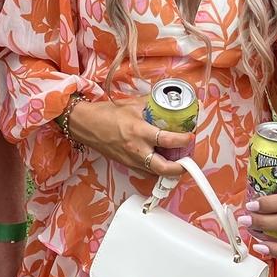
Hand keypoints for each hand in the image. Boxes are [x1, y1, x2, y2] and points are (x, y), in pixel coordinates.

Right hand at [67, 97, 192, 176]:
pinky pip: (145, 171)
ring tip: (178, 161)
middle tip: (188, 162)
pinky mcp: (126, 165)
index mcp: (139, 131)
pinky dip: (155, 169)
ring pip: (155, 173)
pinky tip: (160, 160)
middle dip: (179, 169)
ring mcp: (130, 160)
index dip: (182, 140)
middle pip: (163, 168)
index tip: (190, 137)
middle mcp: (136, 149)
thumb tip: (167, 103)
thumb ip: (151, 105)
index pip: (166, 140)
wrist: (86, 125)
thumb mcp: (132, 104)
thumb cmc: (107, 113)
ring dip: (169, 170)